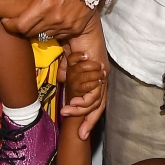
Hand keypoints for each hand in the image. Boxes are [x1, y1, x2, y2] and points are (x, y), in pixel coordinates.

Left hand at [2, 0, 95, 41]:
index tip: (6, 18)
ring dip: (36, 28)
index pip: (20, 26)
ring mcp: (66, 25)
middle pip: (29, 33)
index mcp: (45, 5)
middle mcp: (55, 19)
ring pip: (43, 34)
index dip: (10, 25)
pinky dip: (51, 29)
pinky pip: (57, 34)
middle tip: (17, 18)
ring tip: (35, 17)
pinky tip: (50, 18)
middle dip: (21, 27)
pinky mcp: (75, 28)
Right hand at [61, 21, 108, 139]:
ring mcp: (102, 77)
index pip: (96, 102)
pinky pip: (92, 92)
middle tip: (81, 136)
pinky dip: (83, 101)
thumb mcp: (69, 59)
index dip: (89, 117)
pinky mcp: (100, 72)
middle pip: (99, 107)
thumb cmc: (77, 41)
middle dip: (89, 123)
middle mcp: (102, 79)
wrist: (83, 27)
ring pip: (95, 102)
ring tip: (68, 115)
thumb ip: (67, 70)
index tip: (81, 132)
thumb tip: (62, 79)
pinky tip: (72, 105)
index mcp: (97, 79)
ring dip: (81, 111)